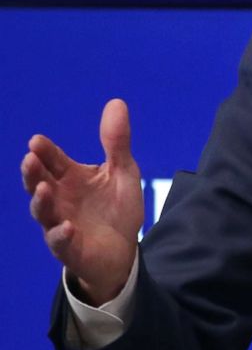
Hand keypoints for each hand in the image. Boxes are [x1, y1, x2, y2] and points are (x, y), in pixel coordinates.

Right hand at [22, 99, 143, 305]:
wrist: (123, 248)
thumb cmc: (116, 207)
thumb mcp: (122, 170)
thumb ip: (117, 141)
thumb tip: (116, 102)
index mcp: (70, 177)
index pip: (53, 161)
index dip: (45, 151)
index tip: (36, 141)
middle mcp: (60, 198)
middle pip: (39, 183)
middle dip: (32, 173)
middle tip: (29, 159)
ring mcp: (60, 223)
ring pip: (43, 212)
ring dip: (40, 201)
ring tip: (41, 189)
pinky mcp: (69, 247)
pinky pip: (60, 242)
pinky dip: (61, 234)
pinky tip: (66, 226)